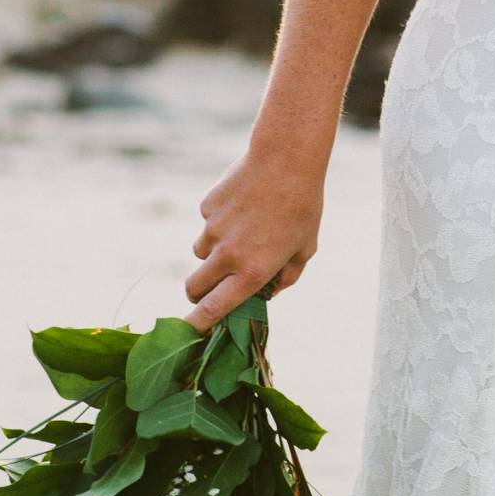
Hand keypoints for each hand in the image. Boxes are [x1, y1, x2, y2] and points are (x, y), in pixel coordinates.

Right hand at [185, 145, 324, 330]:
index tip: (189, 335)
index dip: (197, 326)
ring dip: (214, 253)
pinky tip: (243, 204)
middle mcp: (227, 255)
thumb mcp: (305, 249)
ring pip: (200, 253)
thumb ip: (286, 277)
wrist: (286, 159)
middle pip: (194, 288)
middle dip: (199, 293)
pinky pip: (207, 224)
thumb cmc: (303, 207)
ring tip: (244, 231)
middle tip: (214, 285)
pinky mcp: (207, 208)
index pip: (213, 309)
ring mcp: (213, 230)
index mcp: (252, 272)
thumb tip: (268, 293)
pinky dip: (219, 222)